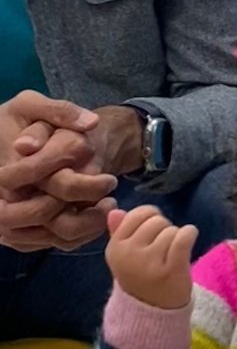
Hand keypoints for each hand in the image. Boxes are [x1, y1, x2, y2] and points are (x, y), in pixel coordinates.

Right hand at [0, 92, 118, 250]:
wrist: (9, 142)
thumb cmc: (21, 121)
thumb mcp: (31, 105)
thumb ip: (59, 111)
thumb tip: (88, 123)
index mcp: (7, 170)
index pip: (52, 185)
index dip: (85, 184)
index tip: (111, 178)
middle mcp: (3, 199)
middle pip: (52, 217)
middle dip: (87, 211)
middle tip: (113, 199)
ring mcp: (11, 221)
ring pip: (57, 236)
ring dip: (90, 226)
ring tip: (108, 206)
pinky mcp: (23, 235)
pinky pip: (58, 243)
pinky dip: (83, 235)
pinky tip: (98, 218)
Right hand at [105, 205, 196, 308]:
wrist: (154, 312)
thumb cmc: (142, 279)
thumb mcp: (124, 257)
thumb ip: (119, 233)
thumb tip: (115, 210)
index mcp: (115, 248)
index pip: (136, 215)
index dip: (150, 217)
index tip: (155, 229)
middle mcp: (129, 253)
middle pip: (156, 221)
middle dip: (164, 229)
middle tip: (165, 246)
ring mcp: (150, 262)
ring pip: (171, 230)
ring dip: (177, 237)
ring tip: (173, 253)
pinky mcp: (171, 269)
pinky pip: (183, 237)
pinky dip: (190, 233)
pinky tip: (190, 235)